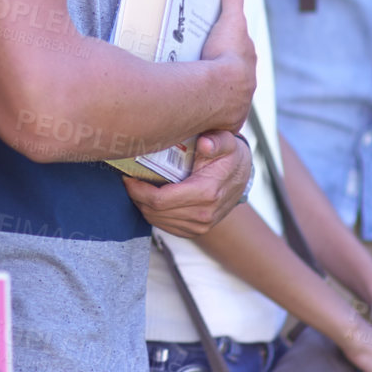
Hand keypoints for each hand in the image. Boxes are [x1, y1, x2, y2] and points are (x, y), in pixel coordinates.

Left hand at [124, 130, 251, 236]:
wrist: (243, 176)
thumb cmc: (230, 156)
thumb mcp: (227, 142)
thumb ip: (217, 141)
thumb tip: (205, 143)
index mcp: (206, 193)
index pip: (159, 200)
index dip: (138, 190)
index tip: (128, 177)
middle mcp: (203, 215)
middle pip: (155, 212)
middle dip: (137, 196)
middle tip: (128, 179)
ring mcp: (200, 226)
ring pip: (157, 220)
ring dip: (143, 205)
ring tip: (137, 187)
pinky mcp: (196, 231)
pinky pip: (165, 226)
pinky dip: (153, 213)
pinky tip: (149, 198)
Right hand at [196, 0, 257, 132]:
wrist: (219, 91)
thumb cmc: (226, 55)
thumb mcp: (230, 19)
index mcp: (247, 66)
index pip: (239, 56)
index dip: (226, 50)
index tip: (213, 48)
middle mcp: (244, 89)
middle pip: (229, 78)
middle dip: (217, 74)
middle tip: (196, 66)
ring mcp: (232, 108)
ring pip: (220, 99)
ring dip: (208, 96)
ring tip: (188, 89)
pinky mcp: (217, 125)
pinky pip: (209, 119)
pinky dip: (200, 114)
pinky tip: (186, 111)